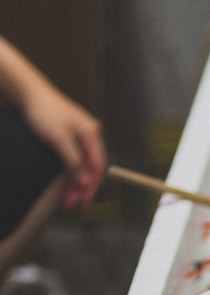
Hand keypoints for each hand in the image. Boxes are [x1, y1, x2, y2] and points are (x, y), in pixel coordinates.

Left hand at [22, 84, 106, 208]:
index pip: (97, 166)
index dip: (91, 186)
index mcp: (92, 134)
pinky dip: (68, 172)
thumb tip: (85, 183)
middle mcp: (89, 135)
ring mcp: (78, 135)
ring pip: (80, 165)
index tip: (83, 201)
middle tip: (71, 203)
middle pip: (90, 167)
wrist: (27, 91)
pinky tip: (62, 182)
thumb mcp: (59, 139)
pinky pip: (72, 159)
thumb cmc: (44, 111)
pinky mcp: (67, 136)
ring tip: (65, 198)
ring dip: (74, 182)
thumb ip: (73, 161)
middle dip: (81, 187)